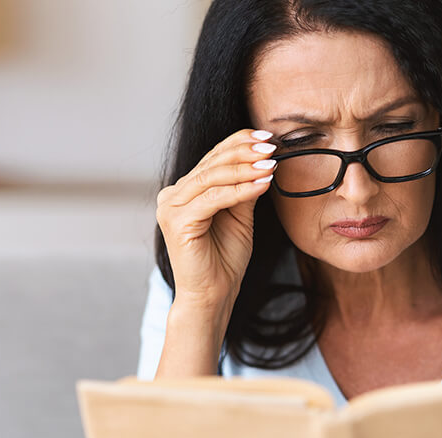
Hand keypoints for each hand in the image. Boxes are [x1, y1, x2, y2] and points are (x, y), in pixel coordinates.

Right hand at [156, 129, 276, 312]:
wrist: (213, 295)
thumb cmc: (224, 260)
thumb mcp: (239, 216)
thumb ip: (244, 188)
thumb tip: (263, 159)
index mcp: (184, 191)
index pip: (212, 158)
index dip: (239, 143)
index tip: (268, 137)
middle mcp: (172, 196)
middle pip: (211, 163)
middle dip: (244, 152)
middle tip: (271, 146)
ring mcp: (170, 208)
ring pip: (211, 178)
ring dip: (245, 169)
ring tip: (270, 163)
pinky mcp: (177, 222)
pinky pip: (214, 199)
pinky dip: (240, 190)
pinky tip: (262, 184)